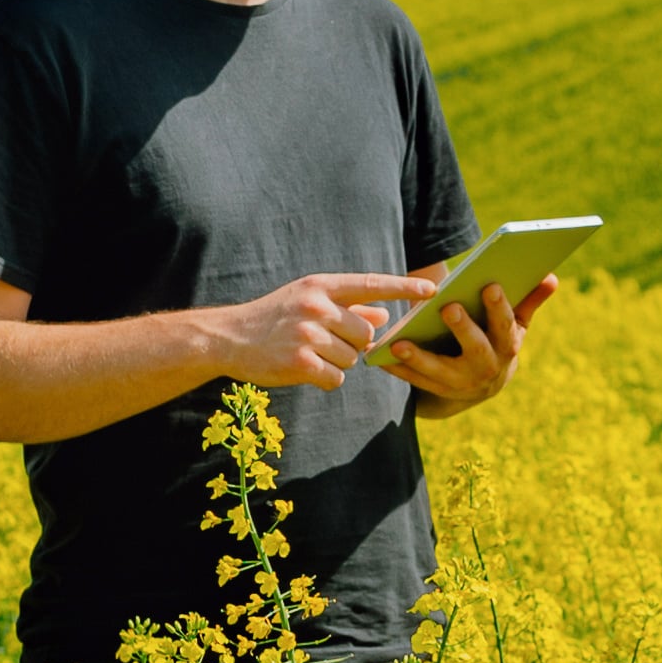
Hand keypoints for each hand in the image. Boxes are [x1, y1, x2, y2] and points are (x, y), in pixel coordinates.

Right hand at [214, 272, 435, 390]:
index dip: (404, 288)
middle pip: (365, 332)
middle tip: (324, 341)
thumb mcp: (308, 302)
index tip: (433, 289)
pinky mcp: (301, 363)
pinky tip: (303, 369)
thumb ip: (349, 307)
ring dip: (336, 362)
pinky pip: (336, 377)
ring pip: (352, 358)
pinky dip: (325, 379)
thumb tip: (386, 316)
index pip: (371, 284)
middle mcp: (316, 307)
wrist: (229, 338)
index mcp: (320, 286)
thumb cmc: (274, 318)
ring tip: (307, 352)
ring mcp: (308, 334)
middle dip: (352, 343)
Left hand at [375, 269, 557, 417]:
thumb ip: (530, 300)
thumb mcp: (516, 324)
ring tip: (401, 343)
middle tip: (449, 307)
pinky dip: (397, 370)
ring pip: (440, 372)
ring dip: (420, 359)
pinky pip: (415, 381)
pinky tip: (380, 355)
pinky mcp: (437, 391)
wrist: (483, 384)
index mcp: (508, 347)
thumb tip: (552, 277)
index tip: (490, 285)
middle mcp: (487, 369)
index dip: (499, 308)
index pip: (506, 327)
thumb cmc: (498, 340)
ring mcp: (461, 384)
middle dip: (464, 329)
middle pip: (476, 350)